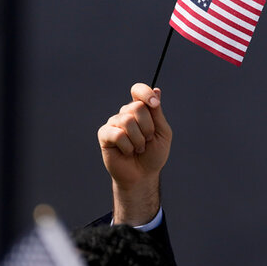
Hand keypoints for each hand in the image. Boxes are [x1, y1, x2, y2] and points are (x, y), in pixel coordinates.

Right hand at [98, 83, 171, 224]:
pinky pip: (118, 134)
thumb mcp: (162, 133)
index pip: (138, 90)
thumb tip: (156, 90)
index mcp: (141, 110)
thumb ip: (157, 113)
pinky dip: (128, 146)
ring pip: (128, 121)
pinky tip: (127, 152)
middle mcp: (126, 113)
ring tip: (138, 148)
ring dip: (139, 140)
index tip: (154, 104)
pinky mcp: (104, 134)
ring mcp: (114, 123)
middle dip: (148, 127)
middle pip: (137, 107)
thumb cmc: (154, 154)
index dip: (145, 93)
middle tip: (147, 140)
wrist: (143, 175)